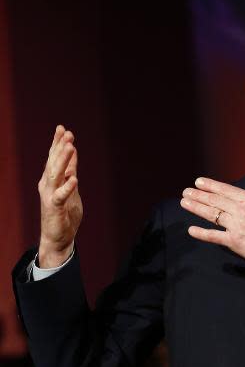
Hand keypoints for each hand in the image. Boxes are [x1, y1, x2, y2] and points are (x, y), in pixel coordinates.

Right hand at [38, 125, 81, 267]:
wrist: (58, 237)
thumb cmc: (65, 212)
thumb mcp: (70, 187)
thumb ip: (70, 170)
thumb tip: (72, 152)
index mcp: (51, 180)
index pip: (53, 158)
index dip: (57, 143)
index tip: (62, 128)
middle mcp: (47, 185)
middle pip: (53, 163)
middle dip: (60, 147)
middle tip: (67, 133)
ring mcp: (50, 196)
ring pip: (56, 175)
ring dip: (63, 160)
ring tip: (70, 147)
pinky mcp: (54, 208)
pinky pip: (61, 196)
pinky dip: (67, 187)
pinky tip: (74, 178)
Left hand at [180, 166, 244, 274]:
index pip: (226, 190)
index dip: (210, 185)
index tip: (199, 182)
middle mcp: (241, 210)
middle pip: (215, 200)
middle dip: (199, 195)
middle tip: (186, 191)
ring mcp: (236, 225)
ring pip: (211, 214)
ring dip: (196, 208)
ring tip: (184, 202)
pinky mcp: (234, 241)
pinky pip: (214, 235)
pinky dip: (201, 233)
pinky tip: (192, 230)